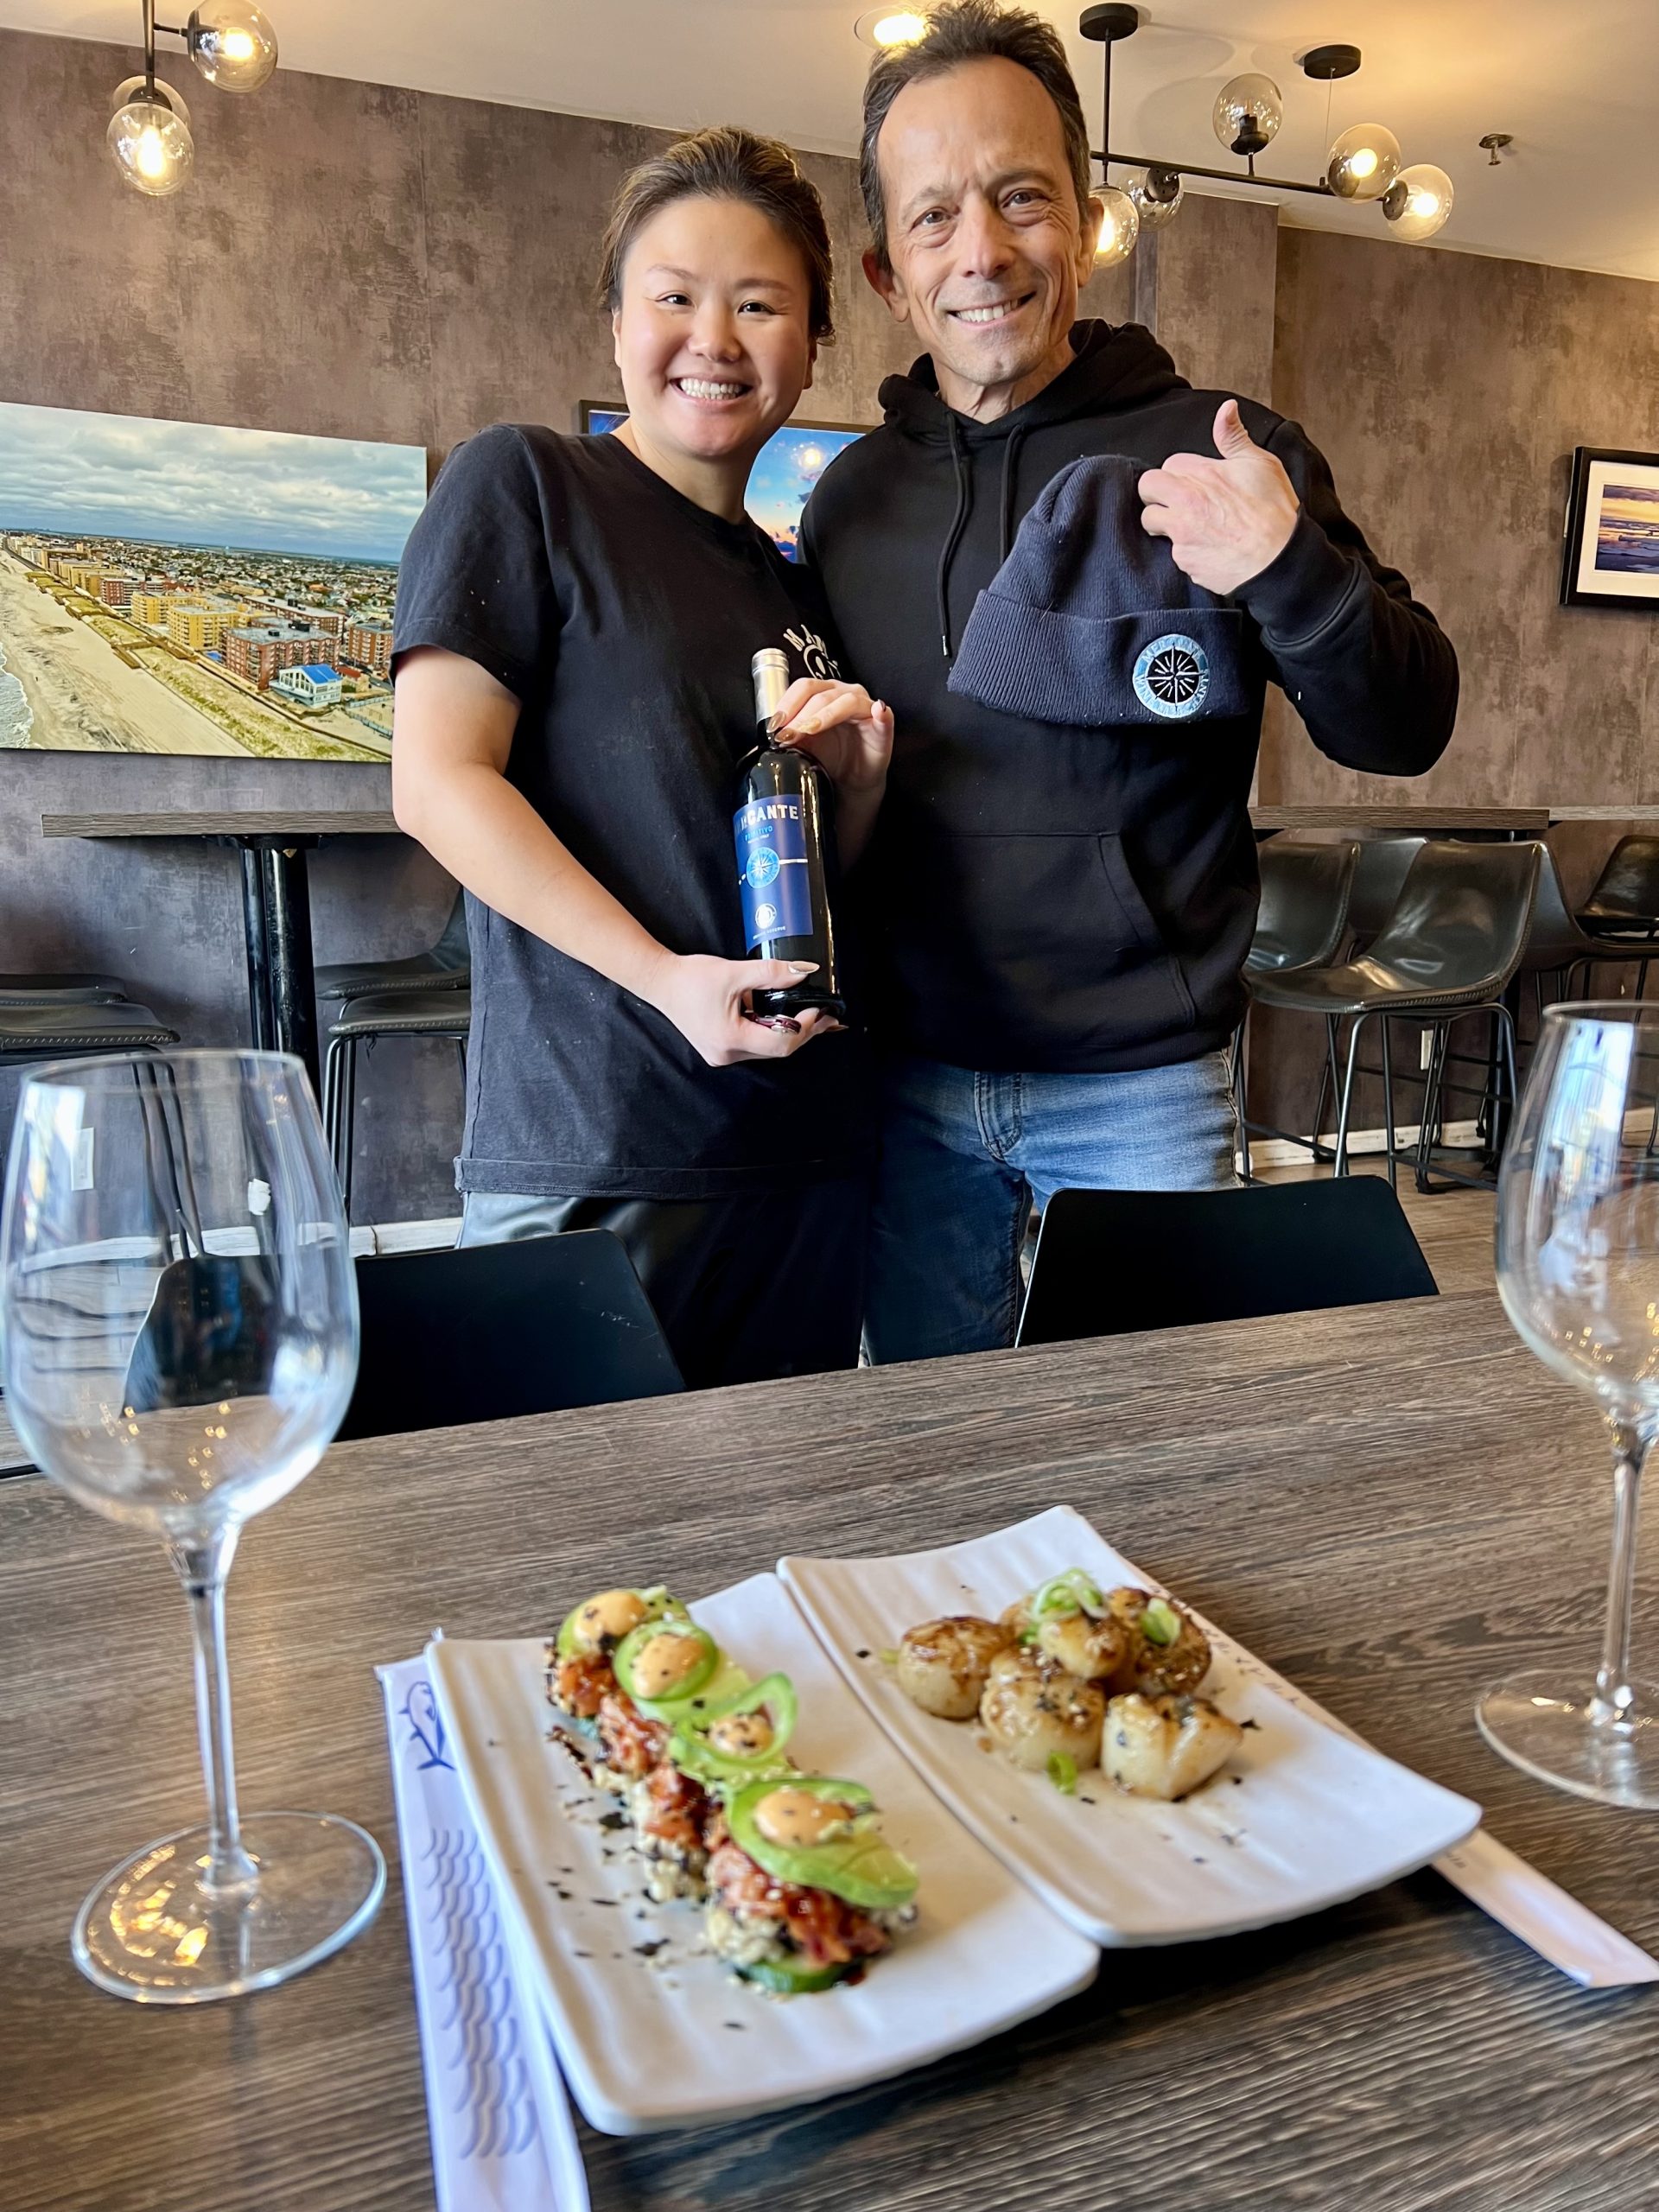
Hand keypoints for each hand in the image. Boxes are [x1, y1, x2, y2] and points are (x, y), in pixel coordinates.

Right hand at [643, 952, 840, 1066]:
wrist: (661, 982)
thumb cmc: (690, 977)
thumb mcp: (735, 971)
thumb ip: (772, 973)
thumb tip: (804, 972)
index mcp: (730, 1038)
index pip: (782, 1042)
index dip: (806, 1026)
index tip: (819, 1008)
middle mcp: (727, 1054)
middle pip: (778, 1049)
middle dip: (804, 1031)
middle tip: (826, 1014)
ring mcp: (723, 1054)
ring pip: (768, 1048)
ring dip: (788, 1031)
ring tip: (809, 1013)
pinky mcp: (721, 1048)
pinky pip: (755, 1044)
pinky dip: (771, 1030)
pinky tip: (783, 1017)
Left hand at [770, 678, 892, 795]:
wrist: (850, 781)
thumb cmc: (830, 757)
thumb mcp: (804, 744)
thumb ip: (790, 734)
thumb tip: (773, 732)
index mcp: (824, 694)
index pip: (804, 688)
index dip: (788, 703)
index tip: (775, 725)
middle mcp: (845, 694)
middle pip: (821, 693)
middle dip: (801, 714)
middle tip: (788, 734)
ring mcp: (866, 707)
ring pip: (846, 701)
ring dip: (825, 715)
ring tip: (810, 730)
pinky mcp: (882, 725)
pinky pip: (883, 715)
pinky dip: (880, 713)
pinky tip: (877, 712)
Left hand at [1137, 399, 1299, 595]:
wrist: (1278, 559)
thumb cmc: (1274, 512)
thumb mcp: (1260, 464)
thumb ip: (1234, 437)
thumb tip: (1226, 409)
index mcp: (1203, 473)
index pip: (1169, 464)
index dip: (1180, 473)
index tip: (1192, 482)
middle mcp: (1185, 500)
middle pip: (1147, 486)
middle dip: (1156, 492)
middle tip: (1174, 501)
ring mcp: (1180, 530)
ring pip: (1149, 520)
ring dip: (1162, 521)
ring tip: (1187, 525)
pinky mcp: (1182, 558)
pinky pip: (1170, 550)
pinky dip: (1184, 549)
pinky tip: (1204, 548)